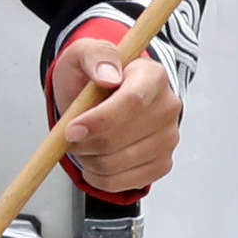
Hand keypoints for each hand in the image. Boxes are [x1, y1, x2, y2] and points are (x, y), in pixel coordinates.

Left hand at [47, 17, 186, 196]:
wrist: (101, 98)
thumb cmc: (91, 76)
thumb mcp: (83, 54)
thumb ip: (94, 55)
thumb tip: (107, 74)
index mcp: (152, 76)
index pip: (132, 102)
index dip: (99, 120)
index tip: (70, 129)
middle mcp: (167, 107)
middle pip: (120, 138)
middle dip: (84, 142)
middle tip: (69, 134)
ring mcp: (168, 138)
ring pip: (117, 164)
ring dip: (88, 160)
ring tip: (83, 143)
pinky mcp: (162, 163)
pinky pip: (124, 183)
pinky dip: (99, 178)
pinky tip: (93, 161)